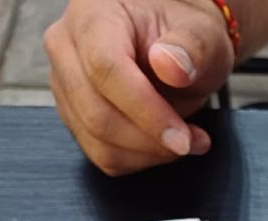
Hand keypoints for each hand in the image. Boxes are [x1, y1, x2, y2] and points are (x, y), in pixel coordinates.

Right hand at [44, 0, 235, 175]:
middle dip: (151, 140)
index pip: (105, 69)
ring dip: (148, 153)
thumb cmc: (182, 33)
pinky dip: (139, 158)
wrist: (173, 45)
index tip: (180, 137)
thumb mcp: (202, 32)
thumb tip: (169, 66)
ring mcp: (65, 83)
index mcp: (94, 15)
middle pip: (96, 113)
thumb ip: (191, 47)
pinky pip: (101, 153)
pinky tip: (164, 143)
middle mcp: (67, 47)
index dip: (145, 111)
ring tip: (186, 140)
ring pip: (97, 141)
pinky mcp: (73, 114)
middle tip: (191, 141)